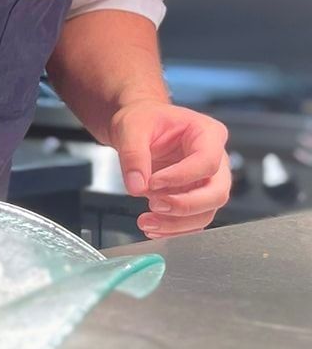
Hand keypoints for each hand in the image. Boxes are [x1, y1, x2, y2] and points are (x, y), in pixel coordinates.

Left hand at [110, 101, 230, 237]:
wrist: (140, 128)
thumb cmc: (144, 120)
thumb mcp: (131, 127)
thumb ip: (133, 155)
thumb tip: (137, 187)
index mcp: (208, 133)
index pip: (206, 162)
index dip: (181, 177)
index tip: (153, 183)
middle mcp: (216, 160)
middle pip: (216, 192)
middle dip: (185, 205)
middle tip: (154, 205)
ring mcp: (209, 181)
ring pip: (206, 212)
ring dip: (177, 223)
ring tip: (147, 222)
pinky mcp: (197, 197)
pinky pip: (194, 220)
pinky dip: (175, 229)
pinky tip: (154, 227)